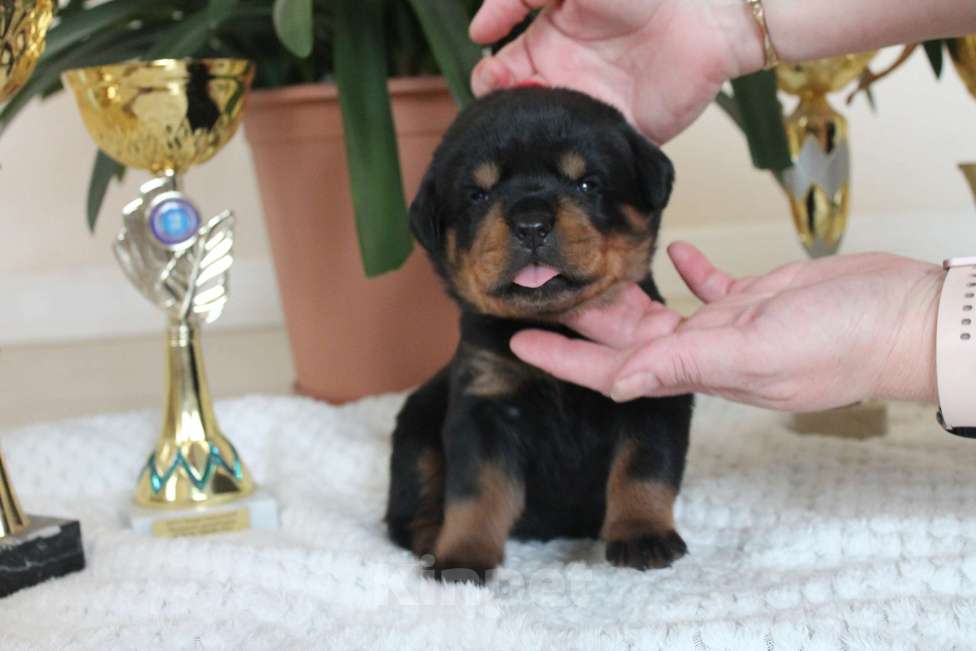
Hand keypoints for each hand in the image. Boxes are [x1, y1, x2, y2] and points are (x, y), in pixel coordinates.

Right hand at [469, 0, 763, 142]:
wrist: (707, 16)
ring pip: (546, 140)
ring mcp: (589, 112)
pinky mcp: (618, 135)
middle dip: (504, 120)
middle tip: (513, 113)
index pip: (498, 75)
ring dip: (534, 143)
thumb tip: (476, 31)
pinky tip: (562, 159)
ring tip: (537, 134)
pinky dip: (570, 164)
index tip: (491, 82)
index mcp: (545, 48)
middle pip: (516, 114)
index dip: (488, 83)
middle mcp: (562, 84)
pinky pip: (588, 156)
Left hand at [510, 242, 942, 410]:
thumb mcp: (754, 352)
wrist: (901, 319)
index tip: (519, 338)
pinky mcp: (755, 297)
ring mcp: (728, 326)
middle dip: (581, 314)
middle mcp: (704, 351)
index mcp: (696, 369)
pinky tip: (670, 246)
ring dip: (624, 288)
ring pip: (659, 309)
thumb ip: (683, 363)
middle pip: (625, 336)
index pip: (613, 368)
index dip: (564, 357)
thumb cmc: (840, 342)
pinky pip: (708, 284)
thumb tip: (615, 383)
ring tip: (587, 263)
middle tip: (539, 285)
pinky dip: (686, 267)